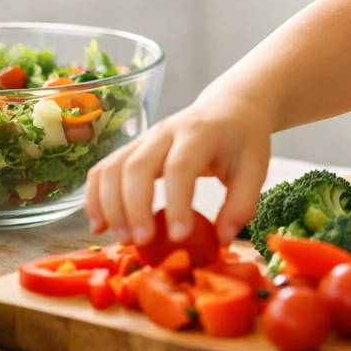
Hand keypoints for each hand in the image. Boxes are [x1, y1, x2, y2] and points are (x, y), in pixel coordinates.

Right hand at [83, 90, 273, 247]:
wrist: (230, 109)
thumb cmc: (242, 142)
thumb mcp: (256, 168)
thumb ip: (242, 204)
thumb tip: (221, 240)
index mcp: (201, 133)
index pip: (181, 166)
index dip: (177, 202)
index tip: (179, 237)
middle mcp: (166, 132)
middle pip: (138, 165)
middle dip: (134, 207)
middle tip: (141, 242)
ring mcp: (144, 139)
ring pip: (113, 167)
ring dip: (110, 206)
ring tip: (123, 240)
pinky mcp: (132, 149)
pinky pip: (103, 170)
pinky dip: (95, 198)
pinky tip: (99, 226)